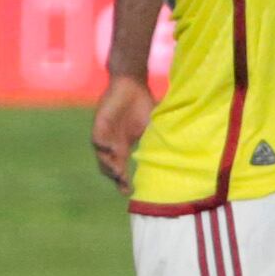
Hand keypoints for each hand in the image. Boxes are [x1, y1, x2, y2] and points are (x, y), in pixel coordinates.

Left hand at [91, 73, 153, 188]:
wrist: (131, 83)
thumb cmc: (142, 103)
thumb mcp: (152, 126)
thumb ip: (157, 138)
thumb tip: (177, 152)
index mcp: (122, 146)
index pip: (120, 169)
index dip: (123, 182)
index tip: (129, 193)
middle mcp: (112, 144)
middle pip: (108, 168)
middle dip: (116, 178)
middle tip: (124, 185)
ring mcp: (105, 134)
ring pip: (101, 157)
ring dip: (108, 166)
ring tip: (118, 173)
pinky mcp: (100, 124)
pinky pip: (97, 140)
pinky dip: (104, 147)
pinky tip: (113, 151)